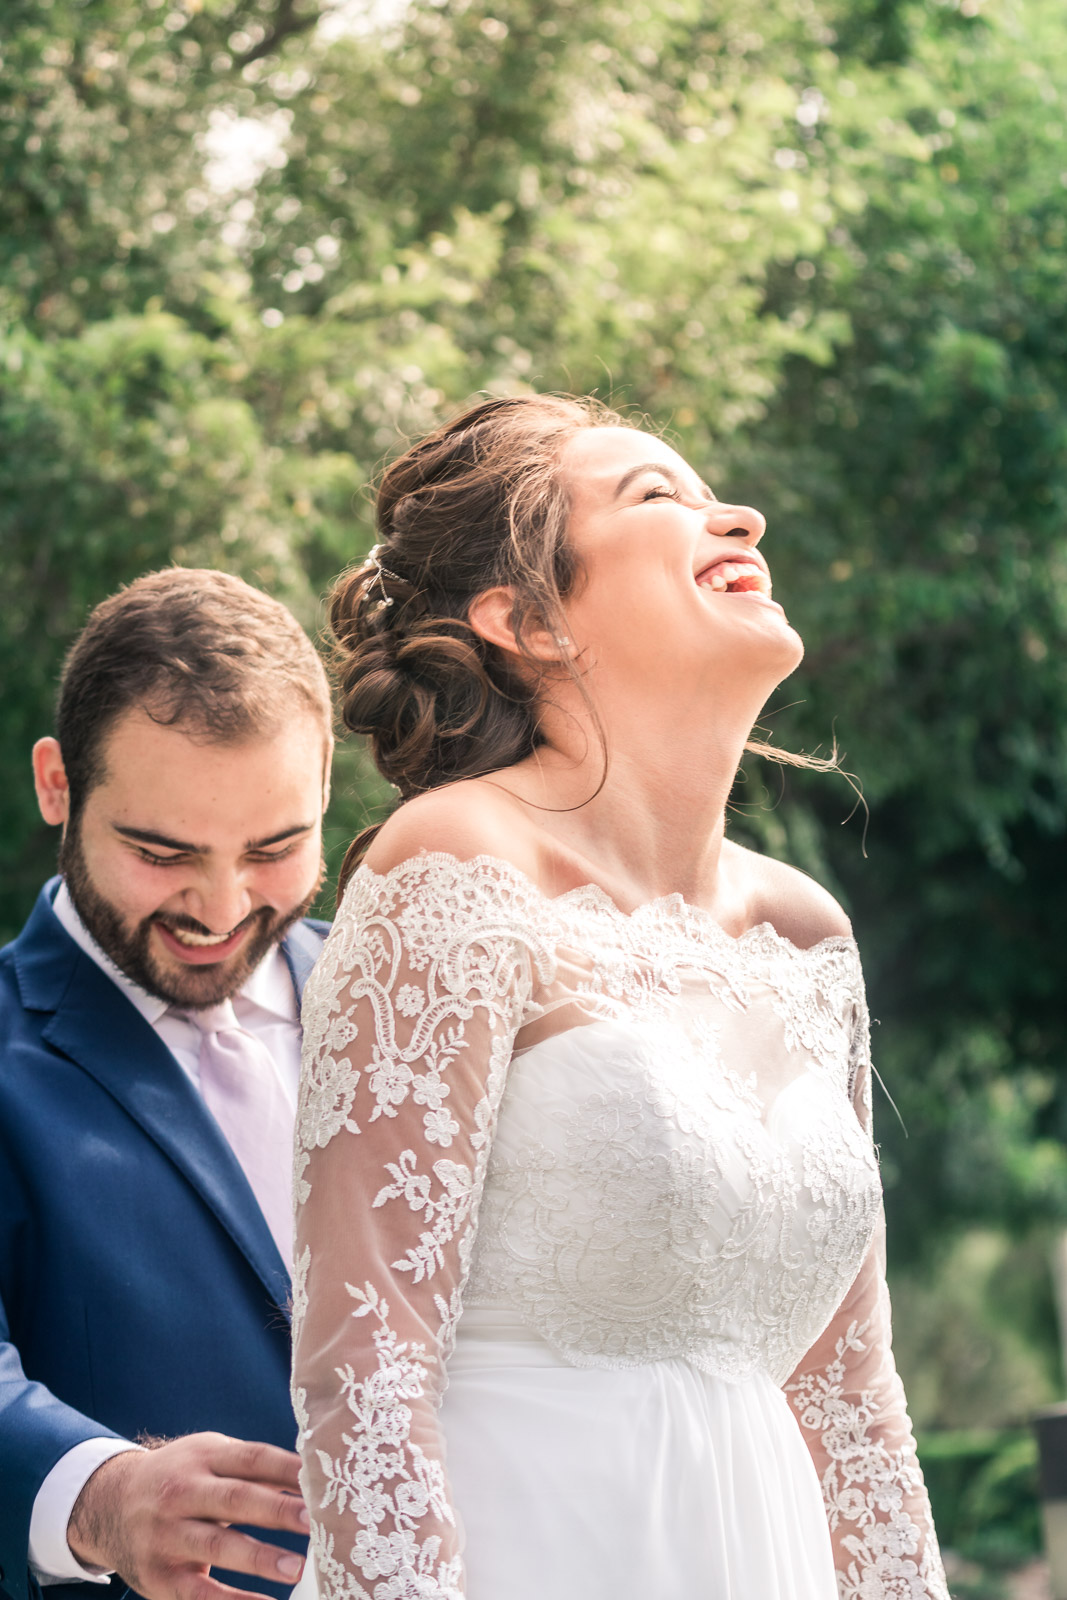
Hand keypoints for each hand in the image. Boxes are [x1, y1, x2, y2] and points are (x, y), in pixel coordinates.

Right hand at [67, 1432, 309, 1599]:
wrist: (107, 1504)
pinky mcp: (158, 1576)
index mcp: (202, 1457)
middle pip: (234, 1498)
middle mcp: (181, 1492)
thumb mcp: (208, 1458)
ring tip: (297, 1567)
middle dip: (277, 1510)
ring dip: (259, 1558)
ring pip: (216, 1546)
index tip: (319, 1481)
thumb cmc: (179, 1478)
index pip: (251, 1458)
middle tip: (315, 1522)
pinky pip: (198, 1593)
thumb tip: (309, 1476)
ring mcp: (166, 1534)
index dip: (286, 1469)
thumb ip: (252, 1467)